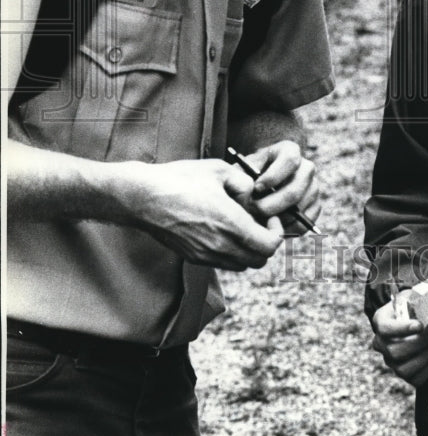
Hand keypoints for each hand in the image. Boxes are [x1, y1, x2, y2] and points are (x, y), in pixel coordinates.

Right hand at [133, 158, 284, 269]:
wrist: (143, 197)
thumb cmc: (179, 179)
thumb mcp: (219, 170)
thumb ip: (244, 183)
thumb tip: (253, 195)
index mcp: (229, 224)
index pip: (269, 246)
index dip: (276, 232)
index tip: (270, 216)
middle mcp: (219, 245)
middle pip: (258, 261)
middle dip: (266, 243)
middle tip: (260, 222)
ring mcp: (204, 255)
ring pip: (241, 265)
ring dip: (249, 250)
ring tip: (242, 226)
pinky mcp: (193, 257)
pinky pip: (223, 263)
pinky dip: (231, 252)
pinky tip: (224, 230)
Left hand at [231, 140, 319, 235]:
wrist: (256, 189)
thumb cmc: (246, 176)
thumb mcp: (242, 169)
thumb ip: (243, 176)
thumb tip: (250, 191)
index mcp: (289, 151)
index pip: (291, 159)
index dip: (273, 176)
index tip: (256, 188)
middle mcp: (306, 168)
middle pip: (295, 190)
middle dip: (271, 205)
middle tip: (253, 211)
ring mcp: (313, 188)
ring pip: (299, 209)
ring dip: (276, 219)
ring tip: (258, 219)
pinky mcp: (315, 207)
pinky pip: (303, 223)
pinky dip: (286, 229)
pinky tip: (271, 225)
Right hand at [371, 289, 427, 386]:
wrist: (418, 321)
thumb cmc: (416, 306)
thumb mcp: (414, 296)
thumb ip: (418, 297)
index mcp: (380, 321)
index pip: (385, 329)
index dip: (402, 329)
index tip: (420, 325)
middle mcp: (380, 344)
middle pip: (395, 352)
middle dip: (419, 343)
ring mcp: (390, 361)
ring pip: (403, 369)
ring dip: (424, 356)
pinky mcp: (403, 374)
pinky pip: (414, 379)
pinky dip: (427, 368)